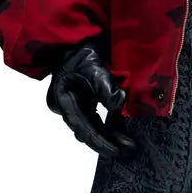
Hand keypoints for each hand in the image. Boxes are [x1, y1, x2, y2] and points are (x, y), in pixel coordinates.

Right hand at [46, 43, 136, 157]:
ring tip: (128, 144)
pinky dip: (107, 125)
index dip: (101, 142)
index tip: (118, 151)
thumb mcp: (95, 67)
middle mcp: (65, 107)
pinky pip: (94, 119)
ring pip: (91, 127)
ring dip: (109, 135)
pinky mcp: (82, 103)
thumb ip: (106, 87)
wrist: (78, 41)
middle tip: (128, 150)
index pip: (83, 128)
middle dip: (107, 142)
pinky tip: (121, 132)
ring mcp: (73, 105)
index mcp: (63, 100)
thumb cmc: (82, 53)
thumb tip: (119, 103)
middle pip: (87, 131)